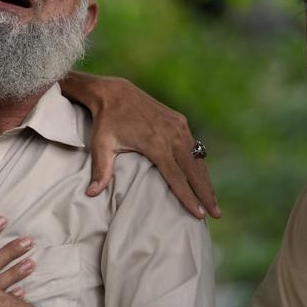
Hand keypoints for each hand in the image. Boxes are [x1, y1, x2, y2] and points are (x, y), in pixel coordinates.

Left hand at [62, 72, 220, 218]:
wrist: (115, 92)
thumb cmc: (107, 122)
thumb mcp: (101, 146)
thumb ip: (100, 171)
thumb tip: (90, 194)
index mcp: (155, 144)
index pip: (176, 177)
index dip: (187, 197)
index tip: (198, 214)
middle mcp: (172, 135)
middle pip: (194, 171)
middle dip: (206, 194)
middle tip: (216, 215)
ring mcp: (178, 126)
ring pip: (198, 159)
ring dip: (206, 181)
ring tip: (213, 203)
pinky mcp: (180, 121)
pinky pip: (194, 147)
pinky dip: (200, 165)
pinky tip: (203, 179)